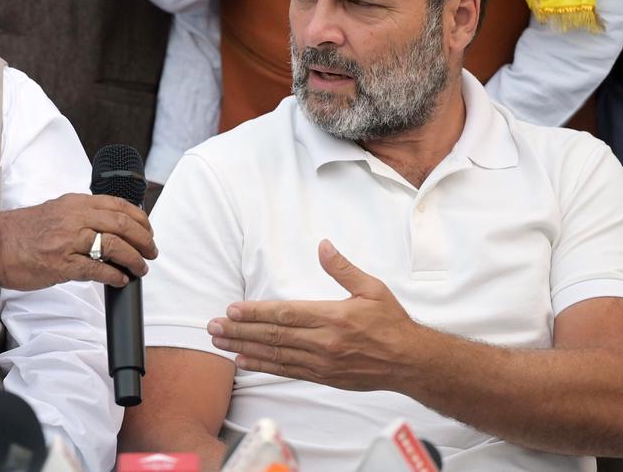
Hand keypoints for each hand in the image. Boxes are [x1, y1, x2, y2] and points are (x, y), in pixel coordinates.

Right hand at [0, 193, 157, 290]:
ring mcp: (68, 241)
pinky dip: (114, 275)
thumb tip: (110, 226)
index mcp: (74, 203)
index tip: (148, 230)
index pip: (118, 205)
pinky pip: (97, 269)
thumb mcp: (55, 212)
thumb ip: (81, 215)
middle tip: (151, 251)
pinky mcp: (61, 264)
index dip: (140, 219)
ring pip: (114, 245)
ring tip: (140, 268)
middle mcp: (74, 218)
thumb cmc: (22, 232)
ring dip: (134, 259)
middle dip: (144, 239)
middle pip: (122, 224)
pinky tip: (121, 279)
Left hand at [206, 240, 426, 390]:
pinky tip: (243, 361)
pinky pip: (287, 371)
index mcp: (333, 318)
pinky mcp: (323, 377)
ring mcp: (321, 363)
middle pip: (274, 336)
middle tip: (212, 327)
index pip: (285, 314)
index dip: (255, 313)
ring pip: (275, 355)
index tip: (231, 310)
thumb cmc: (391, 322)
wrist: (411, 362)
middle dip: (239, 330)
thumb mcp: (372, 289)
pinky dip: (263, 366)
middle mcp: (324, 342)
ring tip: (219, 343)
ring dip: (244, 348)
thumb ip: (343, 269)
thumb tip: (323, 245)